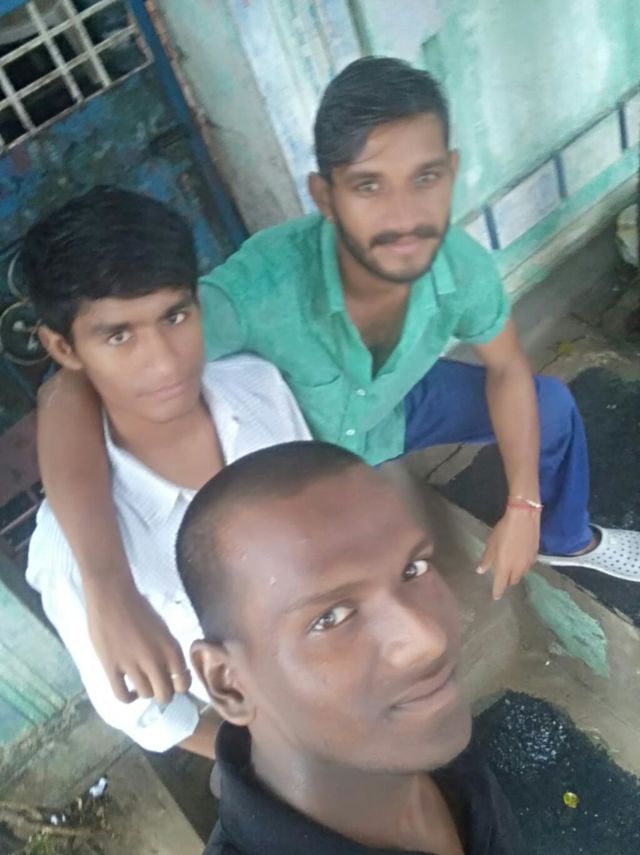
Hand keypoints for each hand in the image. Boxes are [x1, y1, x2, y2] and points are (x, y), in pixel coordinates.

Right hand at [86, 580, 190, 703]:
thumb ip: (167, 651)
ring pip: (145, 695)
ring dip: (144, 692)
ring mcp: (133, 666)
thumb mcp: (163, 629)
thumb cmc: (139, 607)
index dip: (180, 685)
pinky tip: (128, 690)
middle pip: (165, 695)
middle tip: (156, 686)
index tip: (174, 681)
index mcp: (171, 649)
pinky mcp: (112, 668)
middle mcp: (156, 661)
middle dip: (163, 694)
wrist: (112, 596)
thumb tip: (171, 672)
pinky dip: (127, 698)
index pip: (184, 683)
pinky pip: (122, 696)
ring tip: (140, 684)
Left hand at [477, 507, 539, 599]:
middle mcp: (518, 568)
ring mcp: (529, 563)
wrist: (524, 517)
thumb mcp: (492, 544)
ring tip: (510, 568)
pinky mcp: (536, 556)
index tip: (495, 596)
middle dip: (507, 581)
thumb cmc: (504, 530)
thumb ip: (487, 559)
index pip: (501, 585)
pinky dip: (522, 566)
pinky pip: (528, 566)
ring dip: (515, 574)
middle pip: (513, 581)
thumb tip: (481, 571)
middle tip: (501, 577)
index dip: (498, 591)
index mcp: (505, 567)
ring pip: (521, 574)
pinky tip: (519, 559)